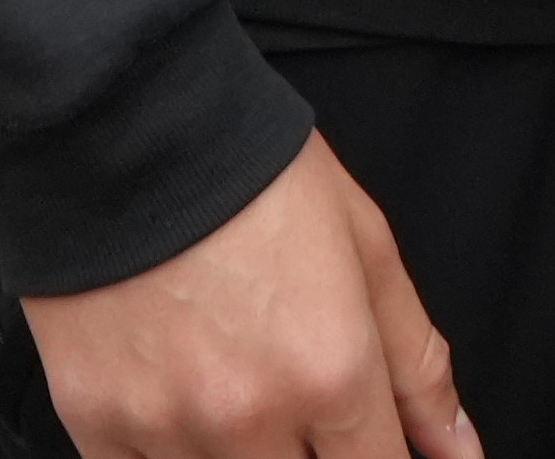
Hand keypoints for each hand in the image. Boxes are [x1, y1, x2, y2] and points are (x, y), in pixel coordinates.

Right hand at [18, 135, 478, 458]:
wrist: (123, 128)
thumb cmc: (247, 174)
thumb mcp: (366, 249)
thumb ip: (419, 367)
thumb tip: (458, 451)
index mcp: (330, 370)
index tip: (360, 439)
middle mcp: (250, 415)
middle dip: (309, 452)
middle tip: (294, 396)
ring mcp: (166, 427)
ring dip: (243, 452)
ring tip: (234, 381)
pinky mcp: (97, 424)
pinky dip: (171, 450)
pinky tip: (179, 397)